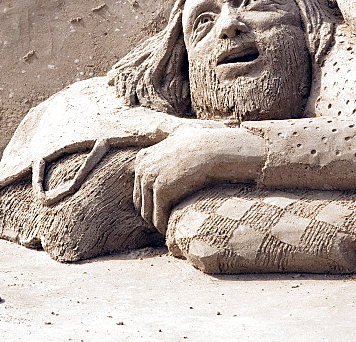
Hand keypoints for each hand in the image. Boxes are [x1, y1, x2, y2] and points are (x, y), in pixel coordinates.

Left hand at [133, 125, 264, 233]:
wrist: (216, 149)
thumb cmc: (203, 142)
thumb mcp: (178, 132)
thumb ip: (164, 130)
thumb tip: (156, 126)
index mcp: (143, 158)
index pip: (139, 191)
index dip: (151, 204)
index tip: (165, 212)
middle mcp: (142, 167)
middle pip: (141, 203)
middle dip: (153, 216)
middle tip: (168, 225)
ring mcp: (150, 178)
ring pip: (147, 213)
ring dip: (158, 225)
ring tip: (172, 230)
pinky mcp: (161, 190)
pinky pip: (158, 217)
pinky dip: (165, 226)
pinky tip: (174, 230)